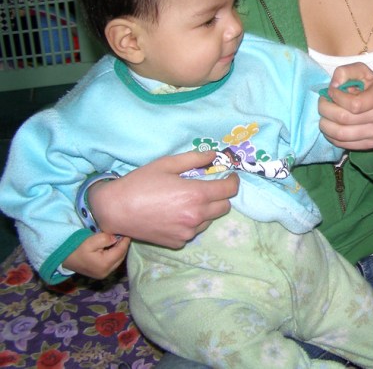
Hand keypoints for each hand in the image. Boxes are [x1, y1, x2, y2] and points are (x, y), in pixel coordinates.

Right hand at [62, 233, 130, 279]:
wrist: (65, 259)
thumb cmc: (77, 248)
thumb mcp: (91, 240)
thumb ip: (106, 238)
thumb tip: (116, 239)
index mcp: (105, 264)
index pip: (121, 251)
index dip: (125, 241)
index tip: (127, 232)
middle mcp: (106, 272)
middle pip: (121, 257)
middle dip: (123, 246)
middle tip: (123, 235)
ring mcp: (104, 275)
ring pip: (118, 261)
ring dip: (120, 251)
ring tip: (119, 241)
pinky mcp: (101, 274)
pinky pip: (113, 264)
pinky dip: (115, 256)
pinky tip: (113, 248)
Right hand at [89, 150, 239, 248]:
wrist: (115, 210)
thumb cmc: (140, 183)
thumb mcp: (167, 164)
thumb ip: (194, 159)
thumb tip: (214, 156)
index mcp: (196, 195)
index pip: (229, 190)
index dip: (232, 181)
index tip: (229, 176)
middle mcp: (196, 216)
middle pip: (224, 207)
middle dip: (221, 195)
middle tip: (207, 187)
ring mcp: (187, 232)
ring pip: (210, 220)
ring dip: (206, 210)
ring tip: (187, 201)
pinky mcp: (178, 242)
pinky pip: (194, 231)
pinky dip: (191, 222)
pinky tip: (175, 213)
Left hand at [319, 63, 372, 149]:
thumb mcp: (362, 72)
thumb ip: (345, 72)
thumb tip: (333, 86)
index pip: (354, 104)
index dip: (336, 97)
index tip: (331, 91)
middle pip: (344, 119)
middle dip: (325, 110)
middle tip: (322, 103)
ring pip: (341, 134)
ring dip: (325, 125)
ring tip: (323, 116)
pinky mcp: (371, 144)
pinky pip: (344, 144)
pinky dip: (331, 136)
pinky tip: (330, 127)